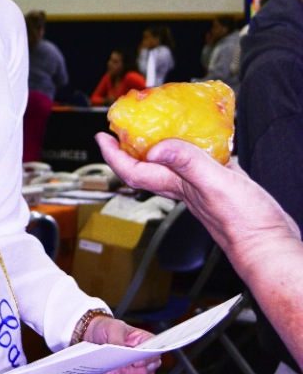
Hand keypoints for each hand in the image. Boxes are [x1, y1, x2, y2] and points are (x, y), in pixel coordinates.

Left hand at [83, 314, 161, 373]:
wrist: (96, 337)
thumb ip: (117, 339)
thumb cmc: (108, 329)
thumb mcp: (113, 328)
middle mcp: (147, 363)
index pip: (153, 356)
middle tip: (107, 373)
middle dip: (122, 373)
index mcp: (148, 345)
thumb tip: (117, 353)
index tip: (135, 364)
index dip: (146, 361)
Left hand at [95, 133, 299, 273]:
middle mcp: (185, 188)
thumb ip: (187, 164)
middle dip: (131, 148)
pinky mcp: (221, 187)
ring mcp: (202, 189)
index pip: (135, 171)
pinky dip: (197, 148)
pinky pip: (200, 163)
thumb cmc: (245, 225)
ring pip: (172, 164)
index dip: (114, 155)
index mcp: (178, 186)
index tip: (102, 138)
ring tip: (158, 127)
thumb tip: (155, 150)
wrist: (269, 246)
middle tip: (124, 128)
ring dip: (161, 146)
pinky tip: (208, 139)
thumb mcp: (214, 185)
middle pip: (147, 167)